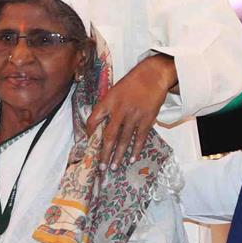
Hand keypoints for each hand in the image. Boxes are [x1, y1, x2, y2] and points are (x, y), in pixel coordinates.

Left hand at [86, 54, 174, 169]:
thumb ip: (107, 107)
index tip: (89, 143)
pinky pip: (139, 138)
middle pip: (108, 136)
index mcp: (108, 101)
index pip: (93, 120)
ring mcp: (133, 116)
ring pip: (124, 140)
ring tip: (113, 167)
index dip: (90, 133)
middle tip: (100, 167)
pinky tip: (131, 159)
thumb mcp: (114, 91)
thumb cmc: (132, 83)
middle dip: (104, 153)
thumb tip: (100, 124)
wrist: (152, 75)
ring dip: (118, 155)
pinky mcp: (147, 119)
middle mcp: (119, 110)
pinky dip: (135, 149)